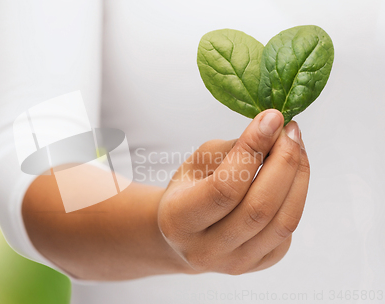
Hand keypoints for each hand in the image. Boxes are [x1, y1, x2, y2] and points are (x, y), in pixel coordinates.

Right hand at [158, 109, 309, 274]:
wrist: (184, 234)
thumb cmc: (188, 191)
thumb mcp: (196, 164)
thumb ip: (233, 149)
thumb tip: (275, 129)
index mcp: (179, 220)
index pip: (225, 187)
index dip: (253, 150)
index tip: (272, 118)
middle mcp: (206, 250)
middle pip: (260, 207)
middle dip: (284, 161)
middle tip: (290, 130)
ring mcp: (235, 263)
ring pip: (283, 222)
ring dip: (298, 177)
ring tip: (296, 147)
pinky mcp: (259, 265)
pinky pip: (287, 230)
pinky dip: (294, 197)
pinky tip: (287, 177)